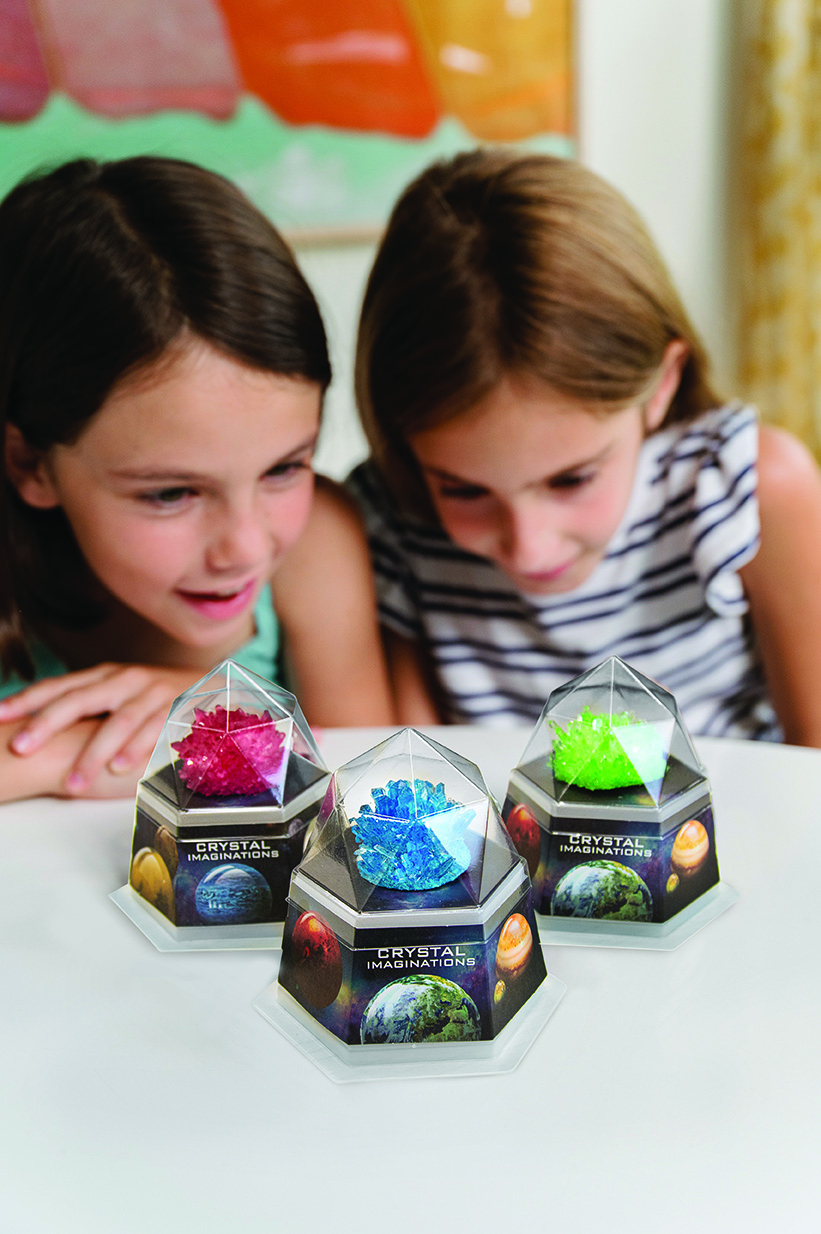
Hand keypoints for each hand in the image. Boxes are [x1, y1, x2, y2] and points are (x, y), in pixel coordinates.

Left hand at [0, 663, 202, 793]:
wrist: (213, 684)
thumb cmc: (155, 698)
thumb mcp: (118, 695)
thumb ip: (87, 709)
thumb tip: (38, 727)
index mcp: (104, 676)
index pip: (59, 686)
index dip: (26, 700)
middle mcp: (124, 679)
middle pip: (79, 698)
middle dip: (47, 723)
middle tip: (21, 747)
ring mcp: (153, 692)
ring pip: (118, 720)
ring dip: (94, 753)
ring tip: (73, 782)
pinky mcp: (178, 709)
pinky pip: (156, 730)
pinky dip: (138, 749)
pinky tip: (121, 769)